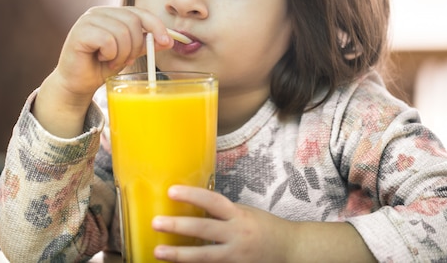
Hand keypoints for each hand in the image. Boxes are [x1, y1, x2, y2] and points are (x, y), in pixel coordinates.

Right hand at [34, 6, 172, 136]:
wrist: (77, 84)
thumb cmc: (101, 67)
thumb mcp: (128, 54)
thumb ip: (145, 44)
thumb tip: (168, 40)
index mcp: (112, 13)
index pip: (139, 11)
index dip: (156, 25)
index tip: (167, 41)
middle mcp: (99, 12)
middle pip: (133, 21)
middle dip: (135, 46)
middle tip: (126, 60)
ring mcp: (87, 20)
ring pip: (121, 32)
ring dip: (122, 53)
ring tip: (112, 61)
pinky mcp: (79, 32)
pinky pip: (107, 40)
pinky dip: (110, 54)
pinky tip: (101, 59)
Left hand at [152, 186, 375, 262]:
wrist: (290, 249)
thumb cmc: (264, 227)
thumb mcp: (245, 212)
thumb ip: (223, 212)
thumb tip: (194, 206)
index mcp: (238, 215)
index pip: (212, 201)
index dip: (192, 195)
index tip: (171, 191)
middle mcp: (237, 234)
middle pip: (204, 229)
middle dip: (178, 226)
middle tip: (156, 222)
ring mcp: (236, 256)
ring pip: (204, 256)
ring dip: (179, 254)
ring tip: (158, 251)